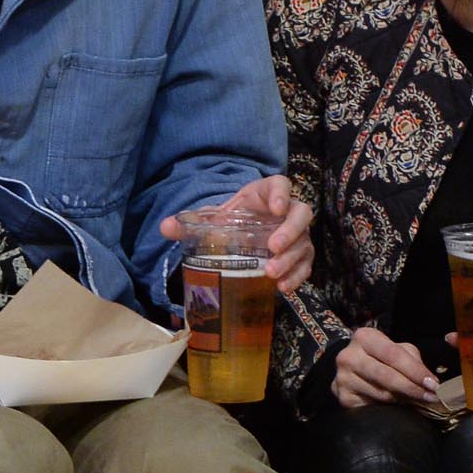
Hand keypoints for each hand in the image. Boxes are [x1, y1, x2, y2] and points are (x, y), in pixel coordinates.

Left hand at [162, 175, 314, 293]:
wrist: (242, 234)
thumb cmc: (231, 221)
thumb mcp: (213, 219)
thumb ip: (191, 222)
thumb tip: (165, 227)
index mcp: (266, 194)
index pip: (281, 184)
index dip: (281, 194)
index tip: (275, 208)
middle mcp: (287, 211)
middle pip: (301, 214)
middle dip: (290, 231)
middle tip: (272, 248)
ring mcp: (297, 234)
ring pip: (304, 242)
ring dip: (291, 259)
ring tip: (271, 274)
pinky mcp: (300, 254)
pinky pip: (306, 264)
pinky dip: (298, 276)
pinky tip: (283, 288)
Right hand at [333, 325, 439, 407]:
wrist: (351, 368)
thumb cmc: (380, 357)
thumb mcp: (397, 350)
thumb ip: (412, 361)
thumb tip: (430, 382)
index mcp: (364, 337)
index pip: (394, 355)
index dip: (415, 371)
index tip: (434, 384)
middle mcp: (349, 355)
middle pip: (386, 376)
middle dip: (412, 388)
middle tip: (430, 397)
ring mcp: (343, 377)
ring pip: (381, 393)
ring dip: (402, 399)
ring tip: (415, 399)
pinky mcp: (343, 396)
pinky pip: (372, 405)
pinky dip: (388, 406)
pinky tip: (396, 404)